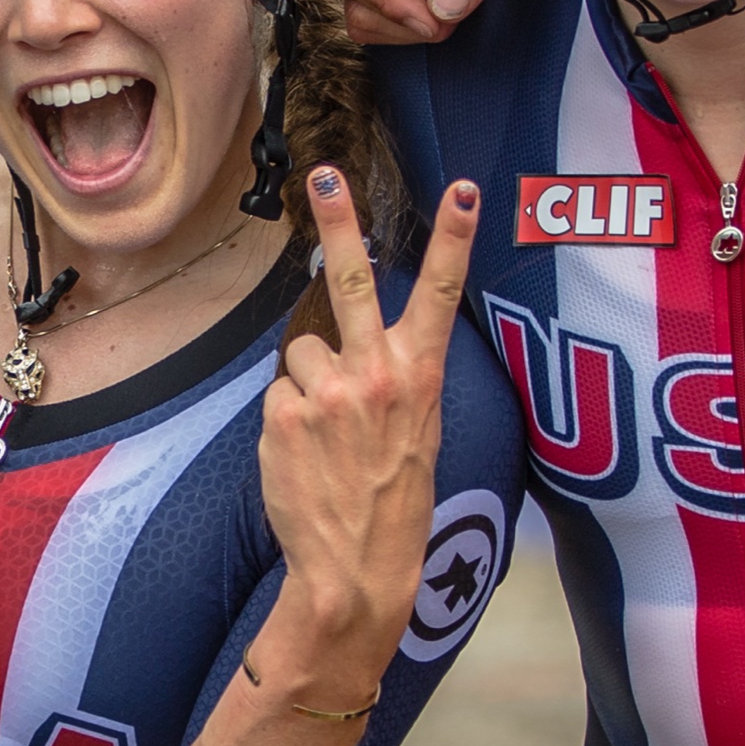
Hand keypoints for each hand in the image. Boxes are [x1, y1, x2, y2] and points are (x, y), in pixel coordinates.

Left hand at [251, 169, 481, 693]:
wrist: (354, 571)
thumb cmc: (392, 503)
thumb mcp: (417, 433)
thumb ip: (392, 379)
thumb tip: (346, 343)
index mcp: (419, 378)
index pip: (441, 294)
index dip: (455, 238)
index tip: (466, 189)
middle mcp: (375, 375)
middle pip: (351, 280)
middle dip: (339, 221)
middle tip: (325, 175)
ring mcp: (326, 393)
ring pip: (300, 355)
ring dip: (306, 386)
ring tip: (325, 438)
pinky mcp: (283, 415)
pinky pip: (277, 393)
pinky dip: (285, 419)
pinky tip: (304, 457)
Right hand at [322, 0, 542, 44]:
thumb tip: (443, 10)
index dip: (384, 4)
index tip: (433, 24)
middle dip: (398, 22)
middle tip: (452, 23)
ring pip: (363, 6)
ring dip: (404, 26)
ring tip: (453, 13)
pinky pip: (384, 4)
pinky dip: (411, 19)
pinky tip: (446, 6)